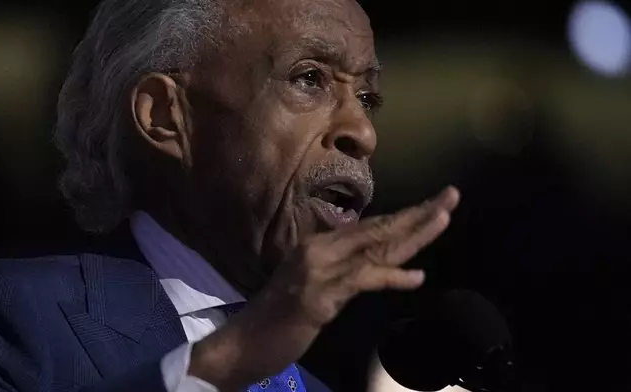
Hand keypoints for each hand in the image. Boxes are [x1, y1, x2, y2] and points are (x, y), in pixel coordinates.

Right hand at [190, 186, 459, 390]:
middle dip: (418, 214)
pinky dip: (391, 278)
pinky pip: (361, 281)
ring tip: (443, 218)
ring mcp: (318, 270)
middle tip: (451, 197)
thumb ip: (341, 272)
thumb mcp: (313, 287)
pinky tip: (416, 277)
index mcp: (319, 246)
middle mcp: (319, 250)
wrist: (244, 341)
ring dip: (412, 234)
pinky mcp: (319, 296)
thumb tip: (370, 262)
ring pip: (374, 248)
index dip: (405, 217)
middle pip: (378, 230)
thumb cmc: (278, 317)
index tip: (435, 206)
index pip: (370, 228)